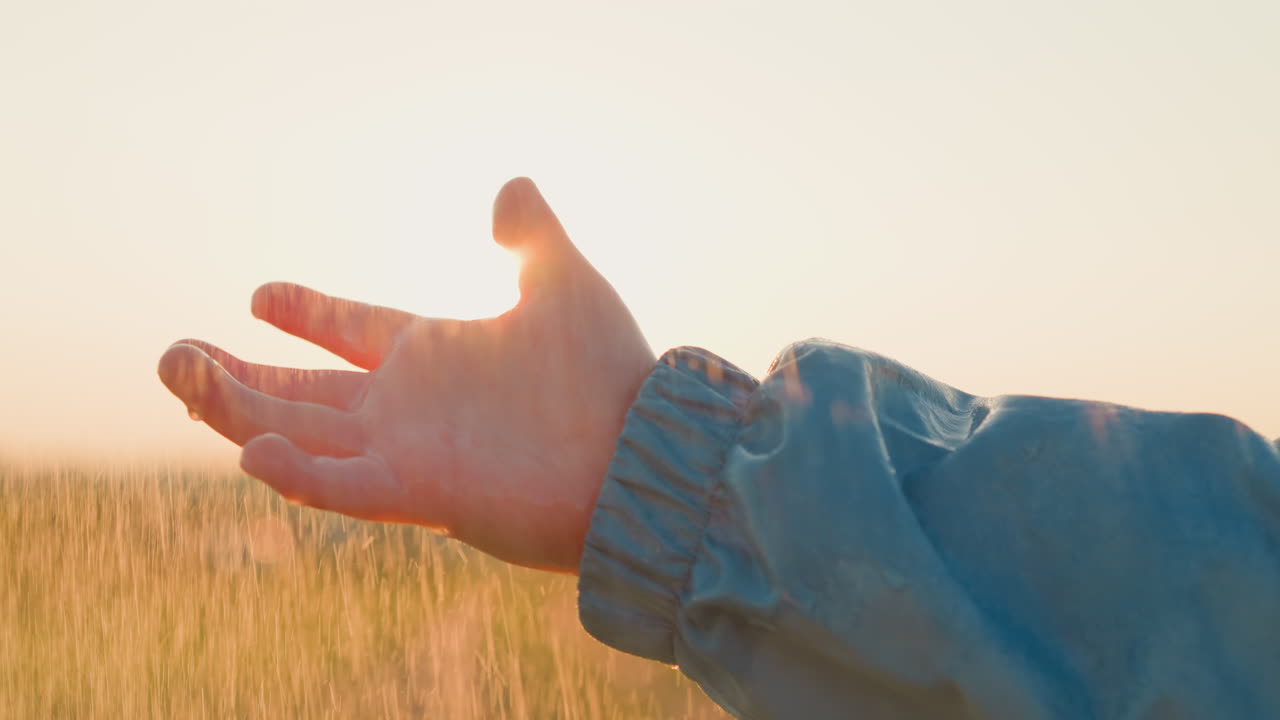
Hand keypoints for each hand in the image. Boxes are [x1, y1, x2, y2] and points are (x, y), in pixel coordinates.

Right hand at [158, 178, 655, 571]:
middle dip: (238, 375)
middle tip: (174, 353)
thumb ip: (530, 236)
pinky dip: (297, 475)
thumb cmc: (608, 375)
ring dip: (236, 411)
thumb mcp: (566, 284)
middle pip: (304, 391)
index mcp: (435, 355)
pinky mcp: (422, 494)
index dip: (307, 314)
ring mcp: (409, 452)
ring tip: (180, 373)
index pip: (352, 331)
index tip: (259, 294)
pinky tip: (250, 450)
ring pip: (301, 434)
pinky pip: (344, 488)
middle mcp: (409, 406)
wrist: (644, 455)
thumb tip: (510, 183)